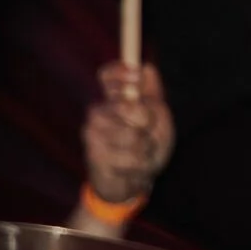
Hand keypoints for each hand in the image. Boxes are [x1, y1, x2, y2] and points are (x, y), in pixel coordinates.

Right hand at [84, 62, 174, 203]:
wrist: (133, 181)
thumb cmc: (147, 145)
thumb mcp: (159, 117)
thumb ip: (152, 94)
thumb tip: (145, 68)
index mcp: (114, 98)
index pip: (107, 75)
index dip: (120, 72)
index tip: (137, 77)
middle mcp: (98, 112)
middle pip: (125, 105)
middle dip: (147, 121)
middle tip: (146, 133)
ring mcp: (92, 133)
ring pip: (131, 134)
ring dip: (146, 147)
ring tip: (140, 152)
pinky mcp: (93, 155)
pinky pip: (131, 157)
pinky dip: (141, 164)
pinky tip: (132, 167)